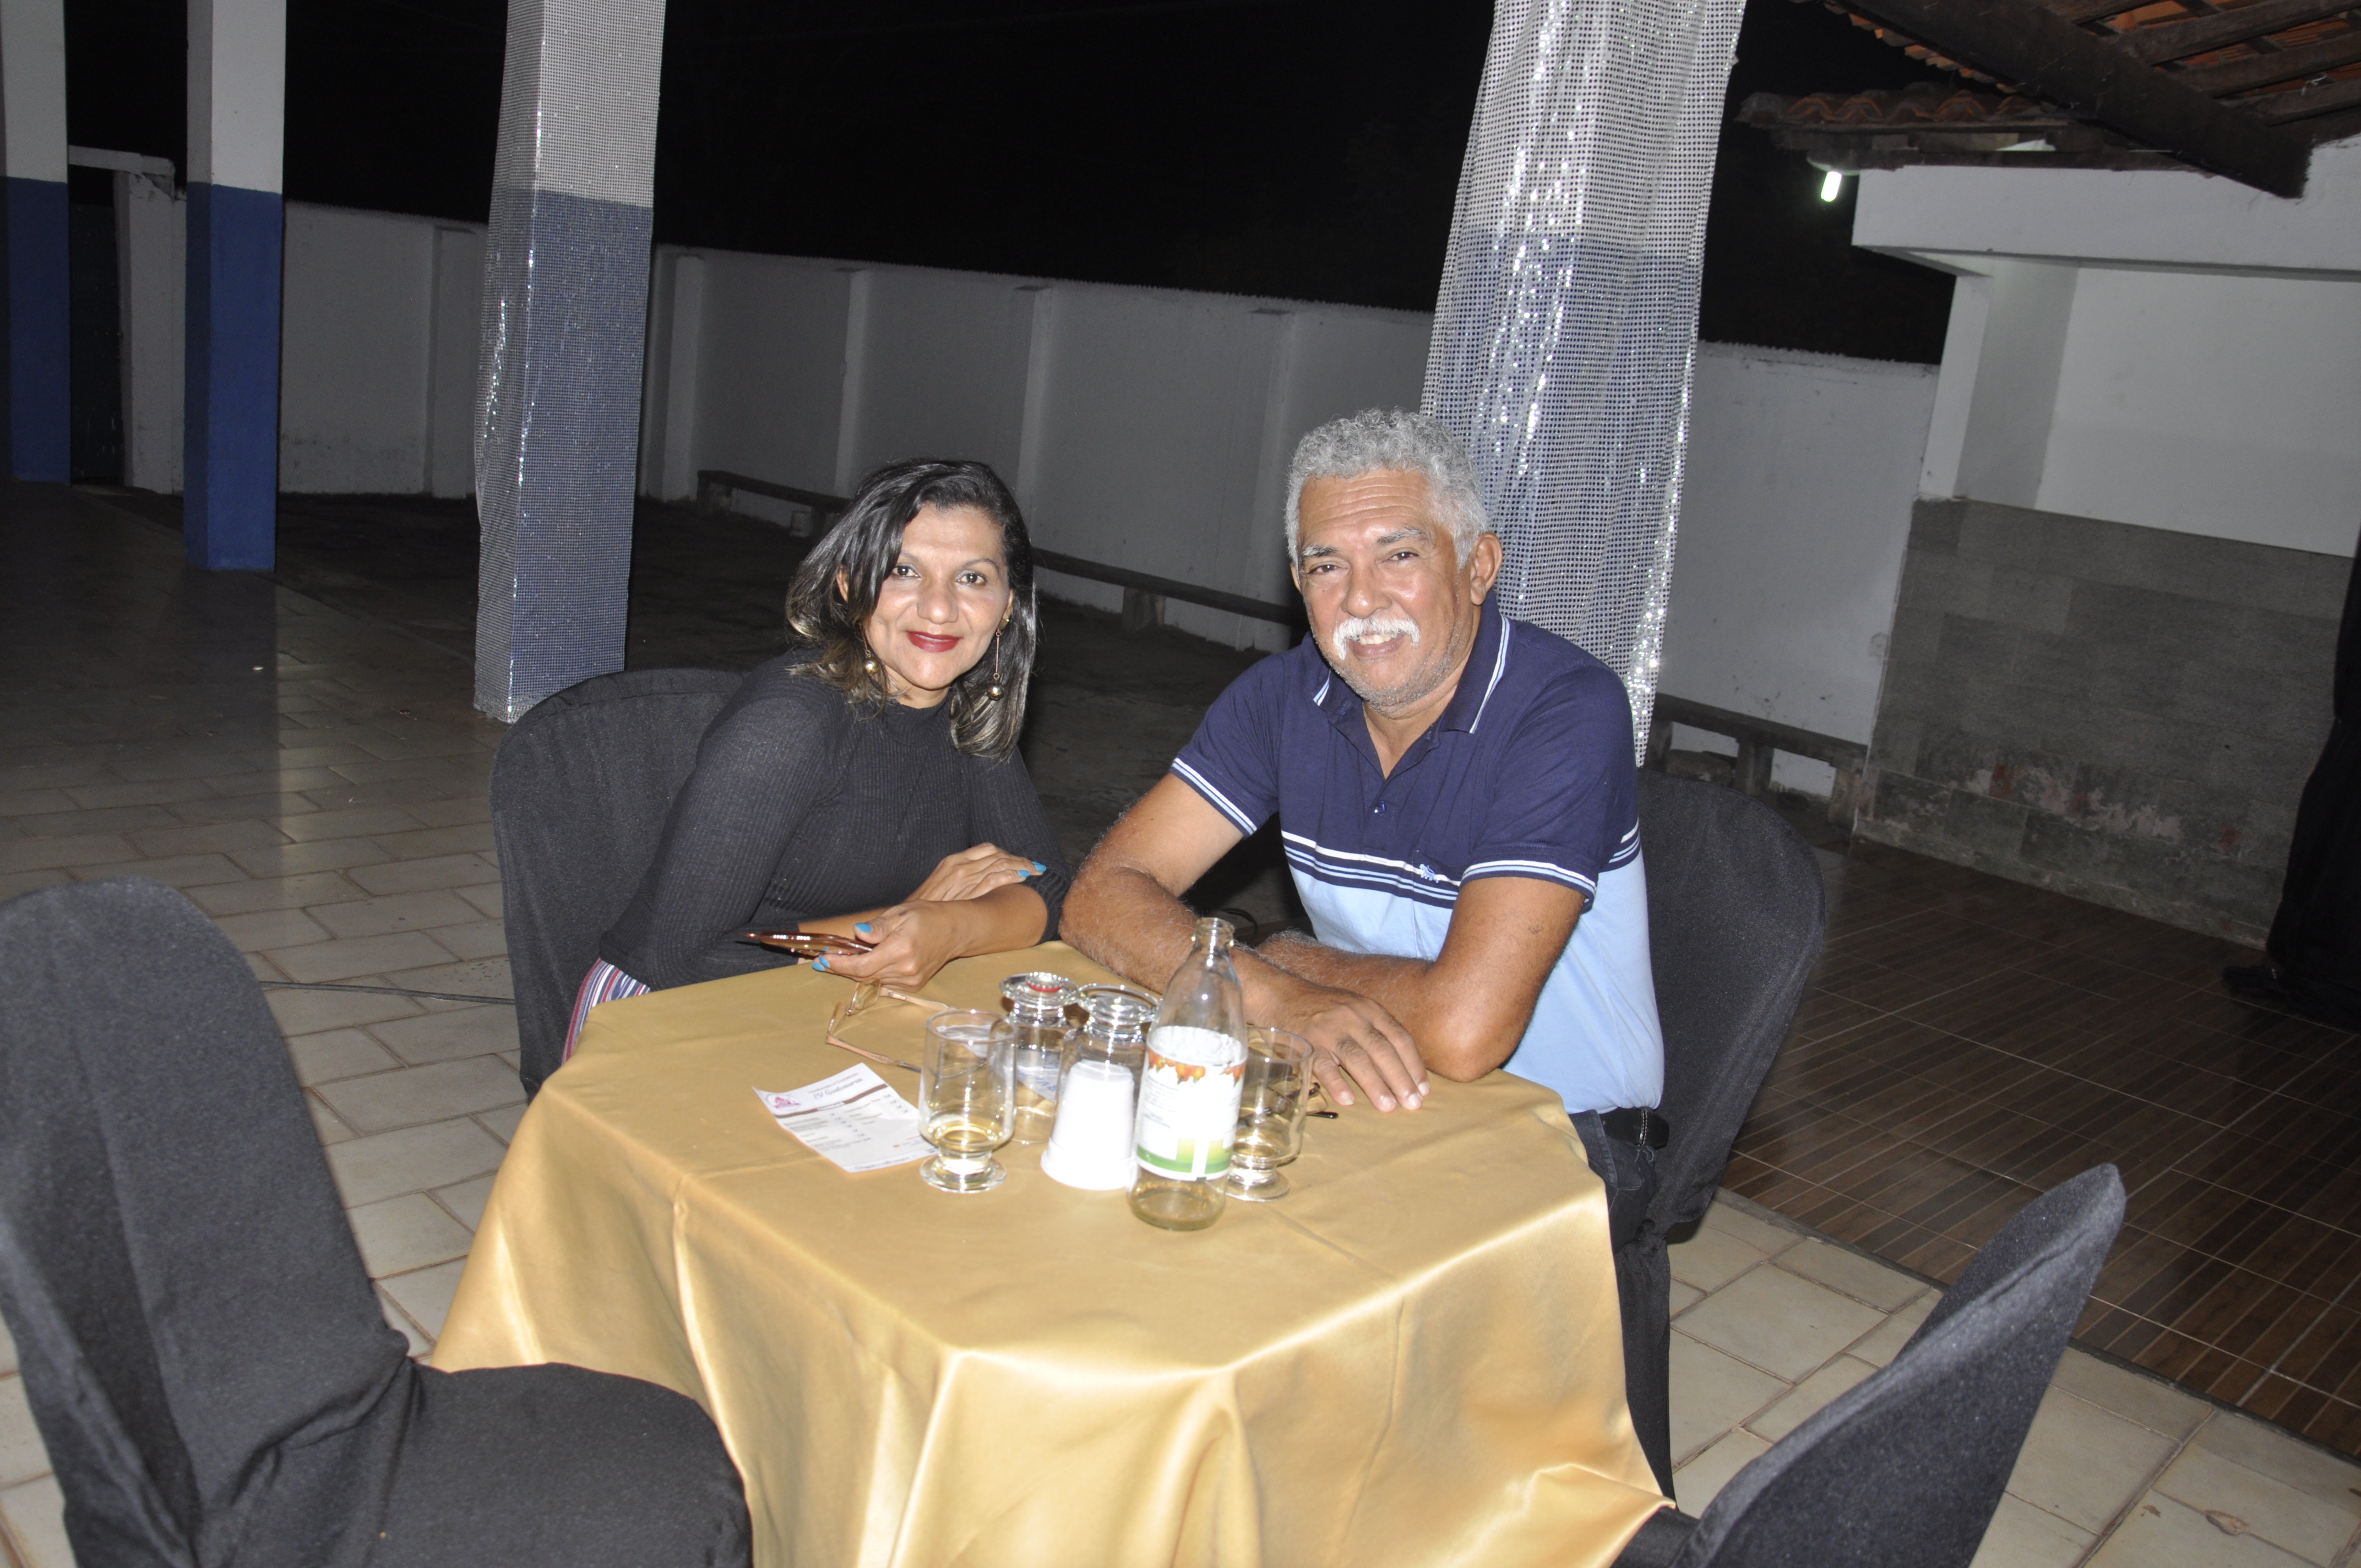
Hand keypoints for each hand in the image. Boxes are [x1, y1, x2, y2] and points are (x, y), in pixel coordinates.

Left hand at [813, 902, 969, 990]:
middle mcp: (905, 970)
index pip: (861, 966)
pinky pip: (884, 982)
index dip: (838, 965)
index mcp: (901, 950)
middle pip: (863, 976)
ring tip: (848, 957)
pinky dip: (873, 973)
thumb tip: (858, 932)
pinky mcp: (913, 985)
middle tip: (827, 958)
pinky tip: (871, 961)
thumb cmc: (928, 917)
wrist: (956, 930)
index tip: (822, 959)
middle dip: (843, 968)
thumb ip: (878, 926)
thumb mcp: (901, 913)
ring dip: (858, 971)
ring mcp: (910, 980)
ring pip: (872, 980)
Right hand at [905, 843, 1041, 904]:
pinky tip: (1024, 877)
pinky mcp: (969, 893)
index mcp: (953, 861)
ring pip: (1000, 864)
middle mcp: (960, 866)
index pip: (988, 849)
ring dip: (1021, 866)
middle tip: (1035, 866)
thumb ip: (961, 875)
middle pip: (998, 855)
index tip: (1021, 860)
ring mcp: (965, 879)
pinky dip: (1012, 875)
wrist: (910, 918)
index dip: (1008, 853)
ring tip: (1035, 871)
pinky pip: (995, 879)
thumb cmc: (927, 904)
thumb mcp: (942, 882)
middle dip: (1019, 859)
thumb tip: (982, 874)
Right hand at [1263, 972, 1429, 1112]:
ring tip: (1388, 1107)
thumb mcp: (1356, 1009)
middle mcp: (1353, 1018)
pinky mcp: (1307, 1044)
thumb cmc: (1325, 1008)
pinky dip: (1336, 1082)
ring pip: (1357, 1058)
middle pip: (1382, 1050)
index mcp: (1369, 1010)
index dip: (1414, 1064)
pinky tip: (1347, 1100)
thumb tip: (1404, 1068)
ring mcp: (1329, 1030)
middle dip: (1400, 1078)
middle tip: (1413, 1103)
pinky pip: (1323, 1065)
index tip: (1424, 1088)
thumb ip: (1377, 1031)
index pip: (1399, 1037)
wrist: (1282, 995)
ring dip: (1375, 1084)